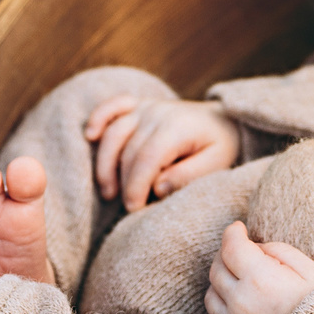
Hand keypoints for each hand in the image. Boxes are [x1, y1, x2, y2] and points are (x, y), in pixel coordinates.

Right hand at [84, 95, 239, 210]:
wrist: (223, 121)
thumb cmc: (219, 146)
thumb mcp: (217, 164)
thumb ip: (189, 176)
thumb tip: (157, 187)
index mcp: (178, 127)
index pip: (147, 158)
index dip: (136, 186)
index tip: (134, 208)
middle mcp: (158, 113)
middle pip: (128, 151)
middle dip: (124, 183)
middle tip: (129, 207)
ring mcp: (147, 106)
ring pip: (114, 133)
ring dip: (105, 164)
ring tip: (108, 192)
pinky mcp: (138, 105)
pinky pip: (112, 106)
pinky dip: (99, 117)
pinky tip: (90, 135)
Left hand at [204, 221, 313, 313]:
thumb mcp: (309, 270)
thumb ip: (278, 251)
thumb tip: (255, 247)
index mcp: (260, 279)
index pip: (231, 247)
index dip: (233, 232)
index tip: (239, 228)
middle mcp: (241, 302)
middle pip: (217, 268)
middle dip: (227, 254)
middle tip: (241, 252)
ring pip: (210, 295)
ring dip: (222, 283)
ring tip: (240, 281)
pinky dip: (221, 312)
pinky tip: (238, 308)